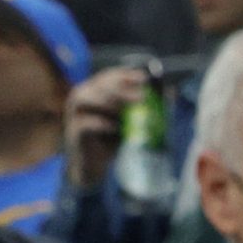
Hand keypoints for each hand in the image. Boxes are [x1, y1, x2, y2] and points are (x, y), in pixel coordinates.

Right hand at [65, 66, 149, 190]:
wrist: (92, 167)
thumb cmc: (110, 141)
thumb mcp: (129, 122)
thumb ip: (143, 107)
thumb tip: (169, 92)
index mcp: (94, 91)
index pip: (108, 76)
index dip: (125, 75)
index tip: (143, 78)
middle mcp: (82, 98)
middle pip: (99, 85)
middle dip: (121, 88)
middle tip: (142, 97)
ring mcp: (75, 114)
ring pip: (87, 99)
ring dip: (109, 102)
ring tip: (127, 110)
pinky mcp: (73, 131)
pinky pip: (84, 123)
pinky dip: (100, 124)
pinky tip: (114, 127)